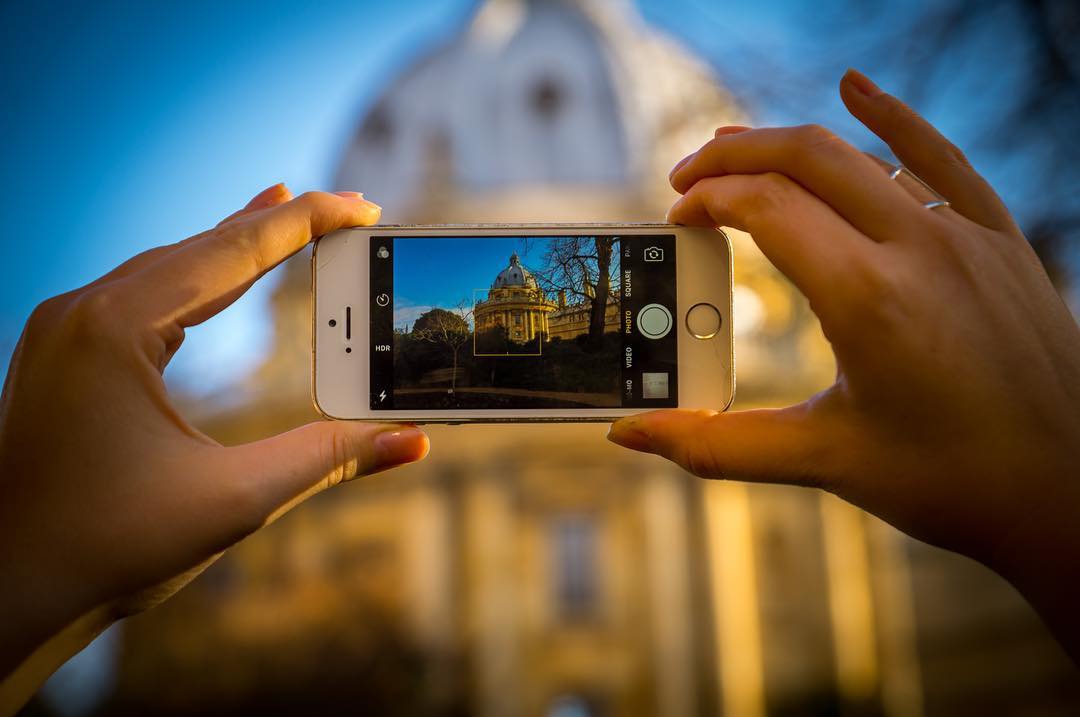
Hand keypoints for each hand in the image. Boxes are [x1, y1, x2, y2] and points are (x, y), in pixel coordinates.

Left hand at [0, 185, 428, 698]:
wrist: (5, 596)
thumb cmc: (107, 549)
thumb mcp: (236, 499)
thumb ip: (330, 458)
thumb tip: (411, 439)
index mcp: (115, 328)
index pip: (232, 251)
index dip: (306, 223)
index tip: (361, 207)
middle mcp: (81, 314)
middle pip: (199, 249)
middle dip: (274, 227)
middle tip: (339, 209)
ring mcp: (63, 335)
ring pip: (165, 270)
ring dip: (230, 249)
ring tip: (279, 218)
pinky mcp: (62, 360)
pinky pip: (137, 299)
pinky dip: (191, 283)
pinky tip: (213, 281)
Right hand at [608, 69, 1079, 655]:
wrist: (1070, 496)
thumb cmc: (952, 483)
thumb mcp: (823, 459)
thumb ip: (716, 445)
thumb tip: (631, 433)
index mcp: (869, 298)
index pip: (765, 207)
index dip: (707, 199)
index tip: (677, 217)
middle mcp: (919, 248)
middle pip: (804, 159)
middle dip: (732, 156)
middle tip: (686, 176)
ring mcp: (967, 236)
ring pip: (862, 152)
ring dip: (790, 143)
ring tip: (738, 146)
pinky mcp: (999, 241)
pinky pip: (940, 158)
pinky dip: (892, 118)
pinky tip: (856, 88)